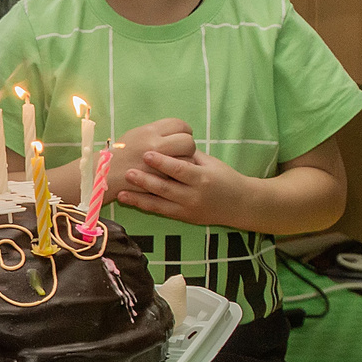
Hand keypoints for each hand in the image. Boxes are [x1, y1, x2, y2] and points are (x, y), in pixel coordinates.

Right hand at [96, 118, 194, 199]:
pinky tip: (171, 176)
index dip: (184, 131)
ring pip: (188, 160)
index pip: (179, 125)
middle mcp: (155, 145)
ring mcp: (158, 165)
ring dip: (186, 162)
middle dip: (187, 147)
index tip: (180, 138)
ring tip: (175, 166)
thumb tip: (178, 132)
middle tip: (181, 153)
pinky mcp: (159, 181)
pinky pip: (179, 177)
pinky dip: (179, 176)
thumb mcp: (135, 135)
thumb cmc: (120, 154)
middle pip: (188, 141)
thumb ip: (157, 132)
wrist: (104, 176)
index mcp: (149, 131)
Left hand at [120, 149, 254, 227]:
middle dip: (145, 181)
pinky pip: (160, 211)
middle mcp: (194, 195)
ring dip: (139, 197)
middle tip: (127, 172)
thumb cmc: (225, 178)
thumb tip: (167, 144)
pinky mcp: (183, 217)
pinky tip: (130, 200)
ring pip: (159, 203)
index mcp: (202, 178)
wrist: (239, 204)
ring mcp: (187, 208)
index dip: (162, 162)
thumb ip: (189, 156)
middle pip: (166, 188)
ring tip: (122, 190)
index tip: (147, 154)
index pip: (179, 169)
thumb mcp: (210, 163)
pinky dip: (144, 206)